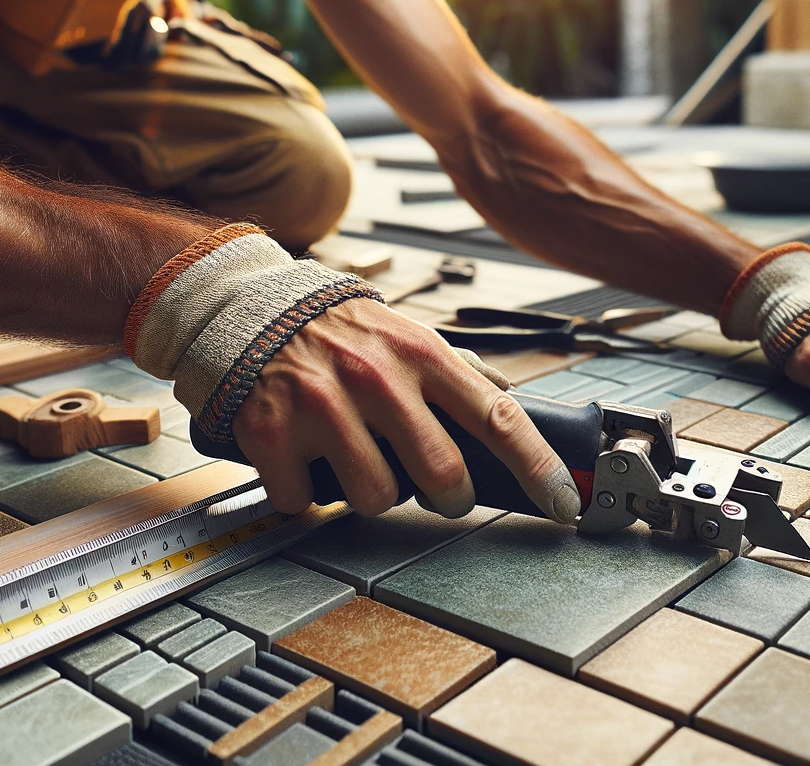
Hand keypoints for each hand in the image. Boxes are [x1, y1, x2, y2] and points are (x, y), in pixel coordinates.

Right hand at [230, 299, 580, 519]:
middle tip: (438, 491)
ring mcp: (322, 404)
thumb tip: (509, 396)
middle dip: (449, 496)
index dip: (538, 468)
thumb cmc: (336, 329)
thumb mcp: (404, 333)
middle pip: (442, 473)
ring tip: (356, 459)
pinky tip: (303, 458)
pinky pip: (305, 500)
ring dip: (372, 493)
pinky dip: (305, 492)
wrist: (246, 306)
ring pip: (376, 496)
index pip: (498, 418)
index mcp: (421, 353)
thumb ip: (455, 369)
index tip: (564, 502)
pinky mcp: (271, 431)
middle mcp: (376, 376)